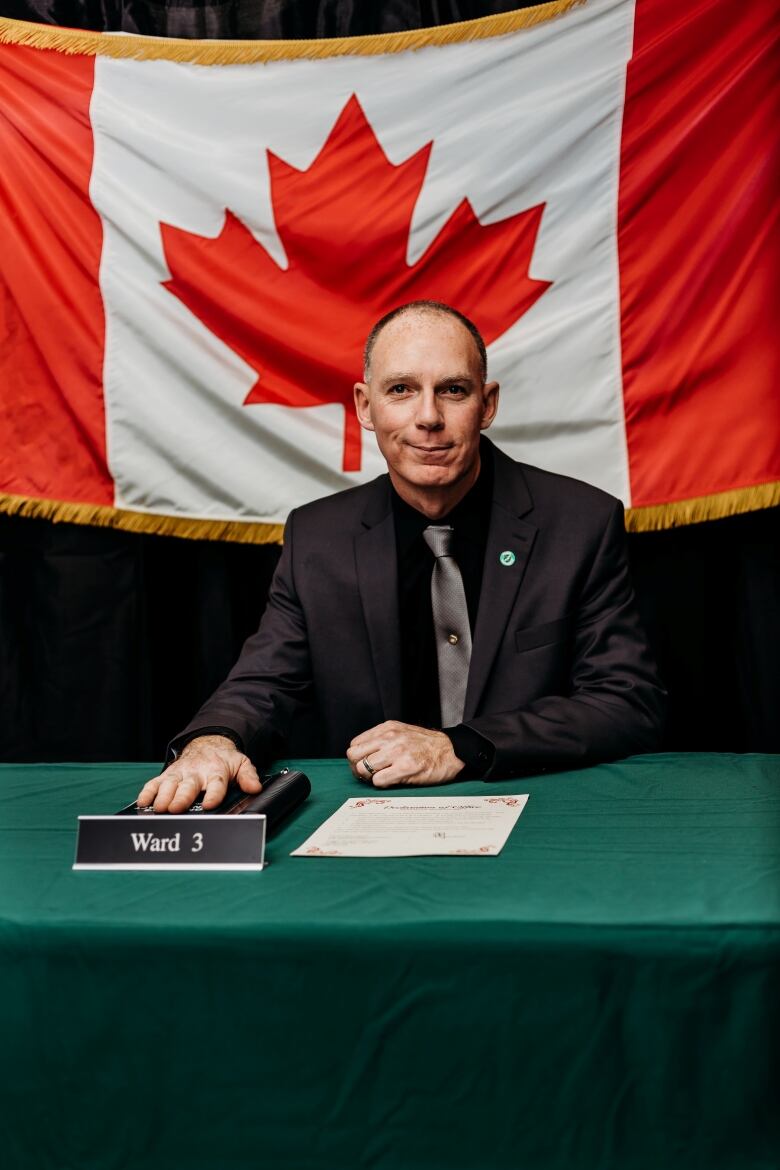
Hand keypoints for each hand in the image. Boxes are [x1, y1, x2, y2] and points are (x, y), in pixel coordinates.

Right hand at [136, 734, 261, 812]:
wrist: (208, 743)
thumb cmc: (224, 760)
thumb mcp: (241, 764)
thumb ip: (248, 776)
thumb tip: (255, 788)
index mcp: (216, 772)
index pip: (216, 784)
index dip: (213, 794)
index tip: (209, 804)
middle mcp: (196, 773)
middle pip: (188, 787)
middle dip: (181, 797)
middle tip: (175, 808)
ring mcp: (180, 774)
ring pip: (170, 785)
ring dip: (163, 796)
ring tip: (159, 808)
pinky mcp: (168, 775)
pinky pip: (155, 783)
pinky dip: (147, 792)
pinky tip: (143, 803)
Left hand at [346, 721, 464, 787]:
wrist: (452, 750)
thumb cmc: (426, 744)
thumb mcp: (401, 732)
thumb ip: (382, 739)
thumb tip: (362, 755)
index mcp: (387, 728)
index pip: (355, 744)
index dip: (357, 758)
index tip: (365, 765)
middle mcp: (390, 738)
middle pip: (354, 756)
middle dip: (358, 768)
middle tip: (369, 774)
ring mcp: (397, 753)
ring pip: (364, 769)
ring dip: (370, 777)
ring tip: (382, 777)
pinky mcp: (405, 768)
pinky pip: (378, 781)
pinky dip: (382, 784)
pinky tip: (393, 780)